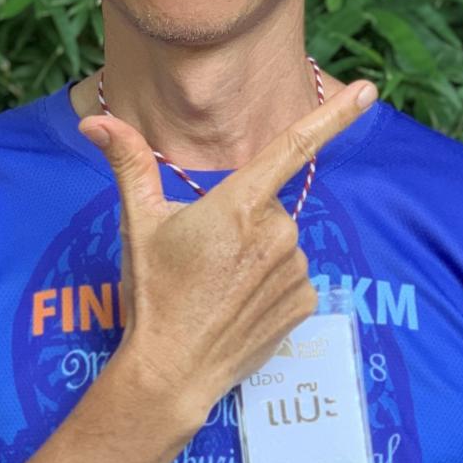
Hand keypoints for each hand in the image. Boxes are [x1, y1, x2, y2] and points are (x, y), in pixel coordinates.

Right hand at [77, 80, 377, 420]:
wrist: (172, 371)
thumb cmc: (152, 293)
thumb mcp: (137, 223)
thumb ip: (128, 163)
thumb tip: (94, 120)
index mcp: (238, 205)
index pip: (292, 147)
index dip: (333, 116)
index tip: (368, 91)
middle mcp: (276, 232)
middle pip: (267, 206)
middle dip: (242, 220)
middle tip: (204, 256)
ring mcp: (295, 270)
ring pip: (281, 243)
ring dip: (256, 255)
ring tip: (218, 286)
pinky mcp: (305, 302)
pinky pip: (292, 277)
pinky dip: (270, 285)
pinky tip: (239, 304)